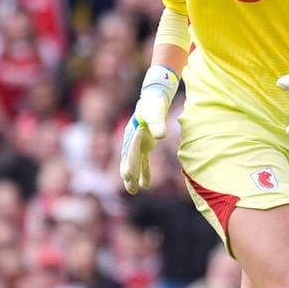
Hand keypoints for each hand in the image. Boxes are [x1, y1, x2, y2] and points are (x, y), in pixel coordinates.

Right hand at [120, 66, 178, 193]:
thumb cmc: (154, 103)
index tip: (129, 174)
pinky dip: (145, 172)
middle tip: (129, 186)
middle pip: (128, 159)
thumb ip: (158, 124)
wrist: (155, 96)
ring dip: (133, 176)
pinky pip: (144, 161)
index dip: (130, 162)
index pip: (130, 150)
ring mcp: (137, 143)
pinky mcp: (145, 144)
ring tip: (132, 191)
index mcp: (132, 133)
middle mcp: (132, 139)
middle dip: (129, 172)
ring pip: (133, 163)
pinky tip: (146, 186)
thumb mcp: (156, 112)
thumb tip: (160, 136)